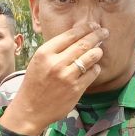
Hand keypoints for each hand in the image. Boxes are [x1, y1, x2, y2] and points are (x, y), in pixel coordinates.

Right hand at [0, 21, 107, 135]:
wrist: (30, 109)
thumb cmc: (35, 83)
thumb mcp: (38, 61)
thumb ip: (55, 49)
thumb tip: (78, 36)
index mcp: (44, 53)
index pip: (70, 35)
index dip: (85, 28)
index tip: (93, 25)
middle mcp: (56, 63)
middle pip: (83, 43)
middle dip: (97, 35)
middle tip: (104, 32)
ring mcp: (67, 77)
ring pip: (91, 57)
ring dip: (98, 51)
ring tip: (99, 50)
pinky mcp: (76, 89)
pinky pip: (92, 73)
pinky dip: (95, 68)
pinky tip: (93, 67)